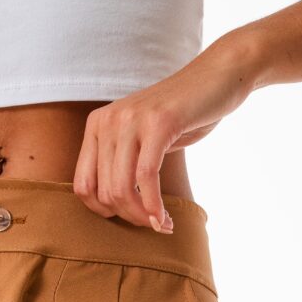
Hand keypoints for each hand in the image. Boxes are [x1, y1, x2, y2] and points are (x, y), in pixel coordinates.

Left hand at [73, 30, 262, 231]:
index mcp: (97, 126)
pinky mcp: (158, 124)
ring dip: (143, 216)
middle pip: (104, 192)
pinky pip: (147, 177)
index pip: (82, 185)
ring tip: (162, 225)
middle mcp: (107, 121)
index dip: (103, 212)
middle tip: (153, 225)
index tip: (130, 217)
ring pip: (122, 188)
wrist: (219, 76)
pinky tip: (165, 218)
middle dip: (129, 217)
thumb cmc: (182, 116)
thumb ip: (122, 165)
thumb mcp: (142, 139)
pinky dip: (155, 205)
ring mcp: (130, 120)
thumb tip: (112, 209)